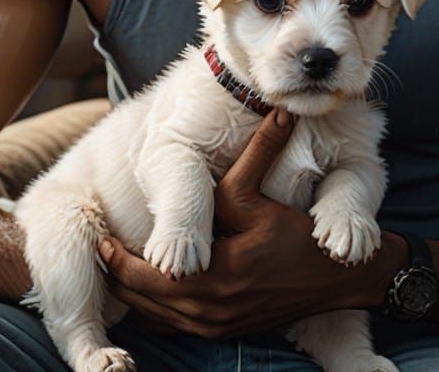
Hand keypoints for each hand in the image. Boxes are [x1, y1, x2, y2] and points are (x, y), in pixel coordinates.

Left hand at [98, 109, 395, 339]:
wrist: (338, 281)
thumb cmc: (299, 238)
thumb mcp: (266, 198)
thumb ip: (256, 156)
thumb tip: (271, 108)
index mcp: (216, 276)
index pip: (148, 276)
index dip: (119, 258)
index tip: (102, 237)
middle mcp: (210, 309)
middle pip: (144, 301)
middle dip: (119, 276)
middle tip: (101, 250)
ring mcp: (216, 325)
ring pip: (157, 316)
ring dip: (134, 295)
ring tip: (116, 267)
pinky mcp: (224, 329)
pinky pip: (175, 325)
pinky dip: (156, 309)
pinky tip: (149, 289)